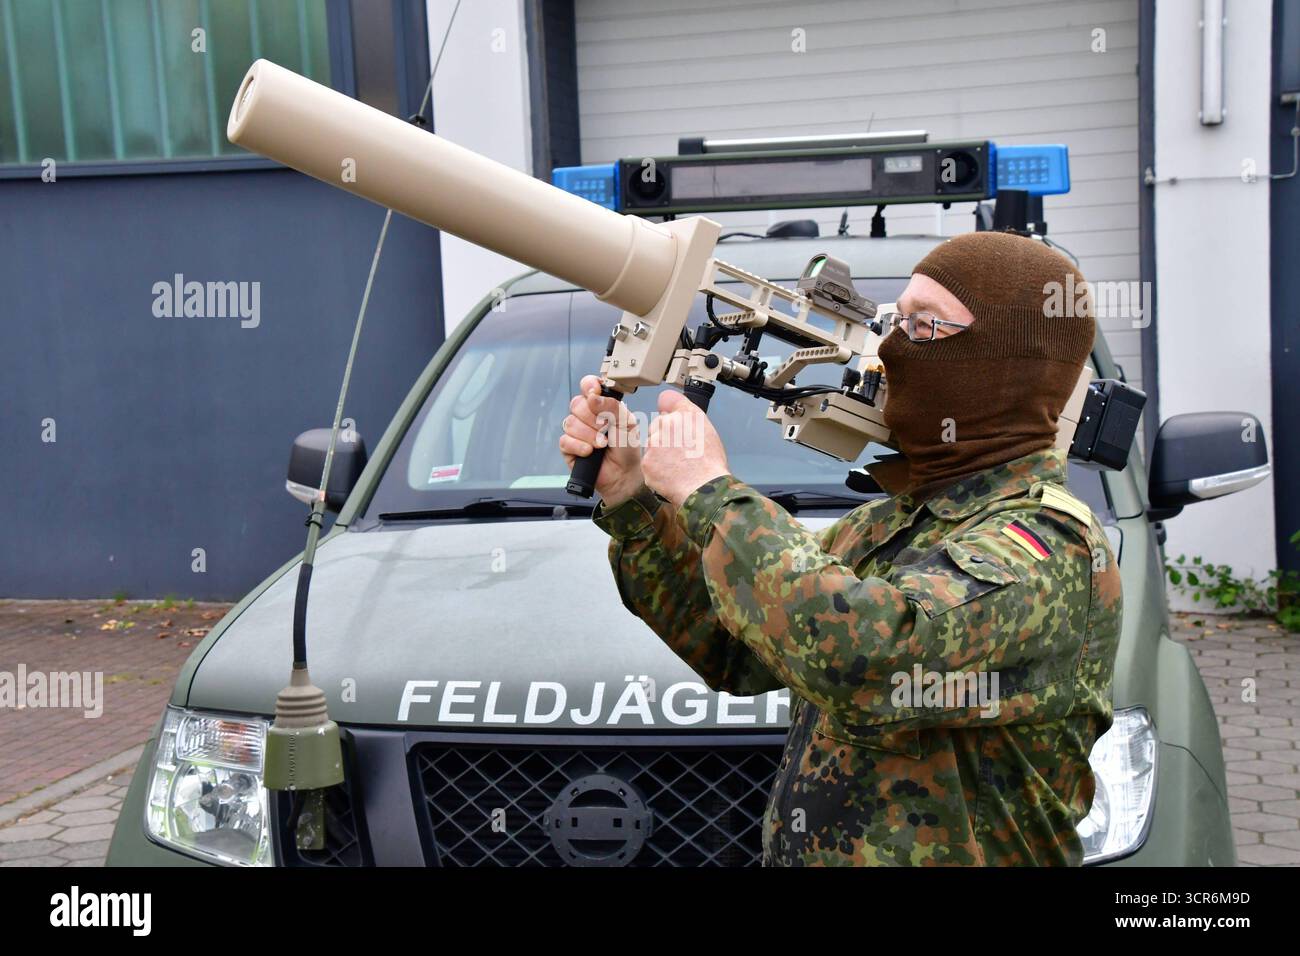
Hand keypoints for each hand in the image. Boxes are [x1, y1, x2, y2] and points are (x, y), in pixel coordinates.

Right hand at [558, 375, 643, 506]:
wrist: (624, 474)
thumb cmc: (627, 448)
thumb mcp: (627, 423)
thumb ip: (612, 406)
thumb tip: (593, 396)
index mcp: (601, 405)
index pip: (588, 386)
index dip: (589, 386)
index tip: (595, 393)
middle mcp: (587, 416)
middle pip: (576, 404)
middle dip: (592, 418)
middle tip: (605, 428)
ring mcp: (576, 432)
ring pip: (570, 422)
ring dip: (588, 435)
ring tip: (602, 445)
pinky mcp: (569, 448)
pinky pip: (565, 440)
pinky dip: (579, 446)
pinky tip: (590, 452)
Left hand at [642, 389, 730, 508]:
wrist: (704, 488)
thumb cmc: (710, 463)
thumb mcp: (707, 429)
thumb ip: (688, 414)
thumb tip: (669, 404)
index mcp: (684, 414)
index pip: (667, 399)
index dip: (669, 410)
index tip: (671, 419)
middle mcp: (666, 424)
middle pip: (658, 425)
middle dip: (665, 436)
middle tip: (681, 452)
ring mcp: (654, 443)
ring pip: (652, 444)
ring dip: (660, 453)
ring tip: (678, 465)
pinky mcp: (646, 462)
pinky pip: (649, 463)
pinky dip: (657, 469)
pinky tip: (671, 475)